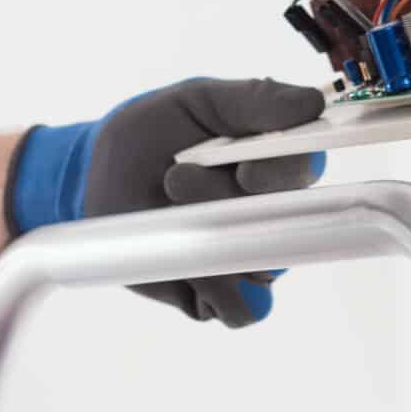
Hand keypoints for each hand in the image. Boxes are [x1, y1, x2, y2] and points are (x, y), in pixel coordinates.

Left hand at [3, 78, 327, 325]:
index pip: (306, 169)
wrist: (99, 178)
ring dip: (218, 247)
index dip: (283, 176)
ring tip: (171, 217)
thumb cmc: (154, 131)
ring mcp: (252, 256)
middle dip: (230, 205)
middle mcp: (276, 212)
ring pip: (265, 270)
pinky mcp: (223, 294)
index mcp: (277, 159)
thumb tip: (312, 103)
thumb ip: (254, 100)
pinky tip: (186, 264)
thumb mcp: (197, 100)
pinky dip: (218, 293)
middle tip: (176, 178)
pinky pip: (244, 310)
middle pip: (289, 225)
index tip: (246, 172)